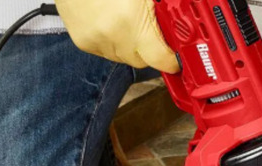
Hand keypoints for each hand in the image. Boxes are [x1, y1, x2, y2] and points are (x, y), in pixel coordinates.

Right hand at [55, 0, 179, 72]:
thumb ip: (162, 8)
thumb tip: (178, 23)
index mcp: (132, 20)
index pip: (160, 59)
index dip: (171, 60)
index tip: (176, 58)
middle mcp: (113, 35)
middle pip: (142, 61)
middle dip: (151, 51)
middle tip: (153, 33)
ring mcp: (96, 42)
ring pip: (124, 58)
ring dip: (131, 46)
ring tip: (128, 21)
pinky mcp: (83, 43)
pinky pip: (107, 52)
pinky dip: (114, 42)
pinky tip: (111, 22)